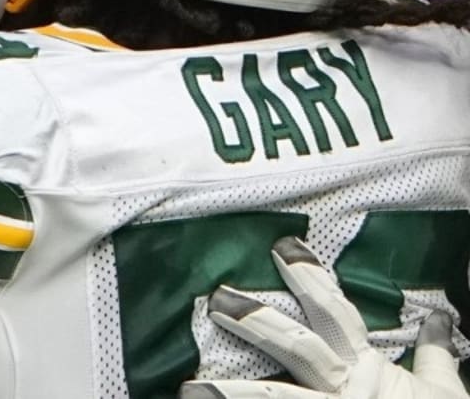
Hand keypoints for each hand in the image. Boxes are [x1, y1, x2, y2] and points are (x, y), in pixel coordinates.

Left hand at [180, 236, 466, 397]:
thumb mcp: (442, 389)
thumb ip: (433, 352)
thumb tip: (439, 319)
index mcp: (364, 366)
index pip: (333, 311)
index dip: (310, 278)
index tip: (282, 246)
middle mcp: (341, 387)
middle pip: (295, 346)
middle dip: (256, 321)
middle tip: (216, 298)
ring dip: (230, 394)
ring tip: (188, 389)